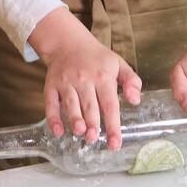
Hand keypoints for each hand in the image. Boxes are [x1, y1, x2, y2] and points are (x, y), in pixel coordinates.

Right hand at [29, 7, 140, 149]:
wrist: (68, 43)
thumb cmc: (97, 59)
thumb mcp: (119, 64)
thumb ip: (131, 81)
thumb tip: (135, 100)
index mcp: (103, 77)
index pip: (110, 104)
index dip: (113, 125)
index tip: (115, 143)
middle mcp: (84, 80)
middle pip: (89, 105)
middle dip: (92, 123)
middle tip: (94, 138)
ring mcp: (66, 82)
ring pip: (70, 104)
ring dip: (74, 118)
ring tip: (80, 132)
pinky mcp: (51, 85)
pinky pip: (51, 103)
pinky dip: (52, 118)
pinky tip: (57, 131)